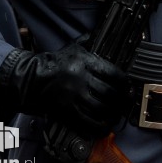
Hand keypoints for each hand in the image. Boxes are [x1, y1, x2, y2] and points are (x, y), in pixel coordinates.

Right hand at [0, 43, 128, 136]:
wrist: (32, 78)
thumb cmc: (54, 62)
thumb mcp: (73, 47)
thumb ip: (89, 42)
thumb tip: (103, 35)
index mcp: (84, 62)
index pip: (112, 73)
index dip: (124, 82)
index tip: (128, 87)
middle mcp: (80, 79)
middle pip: (109, 93)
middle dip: (121, 100)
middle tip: (126, 103)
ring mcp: (74, 96)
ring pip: (101, 109)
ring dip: (113, 114)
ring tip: (117, 115)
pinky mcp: (67, 111)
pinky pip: (88, 122)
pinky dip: (100, 127)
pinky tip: (105, 126)